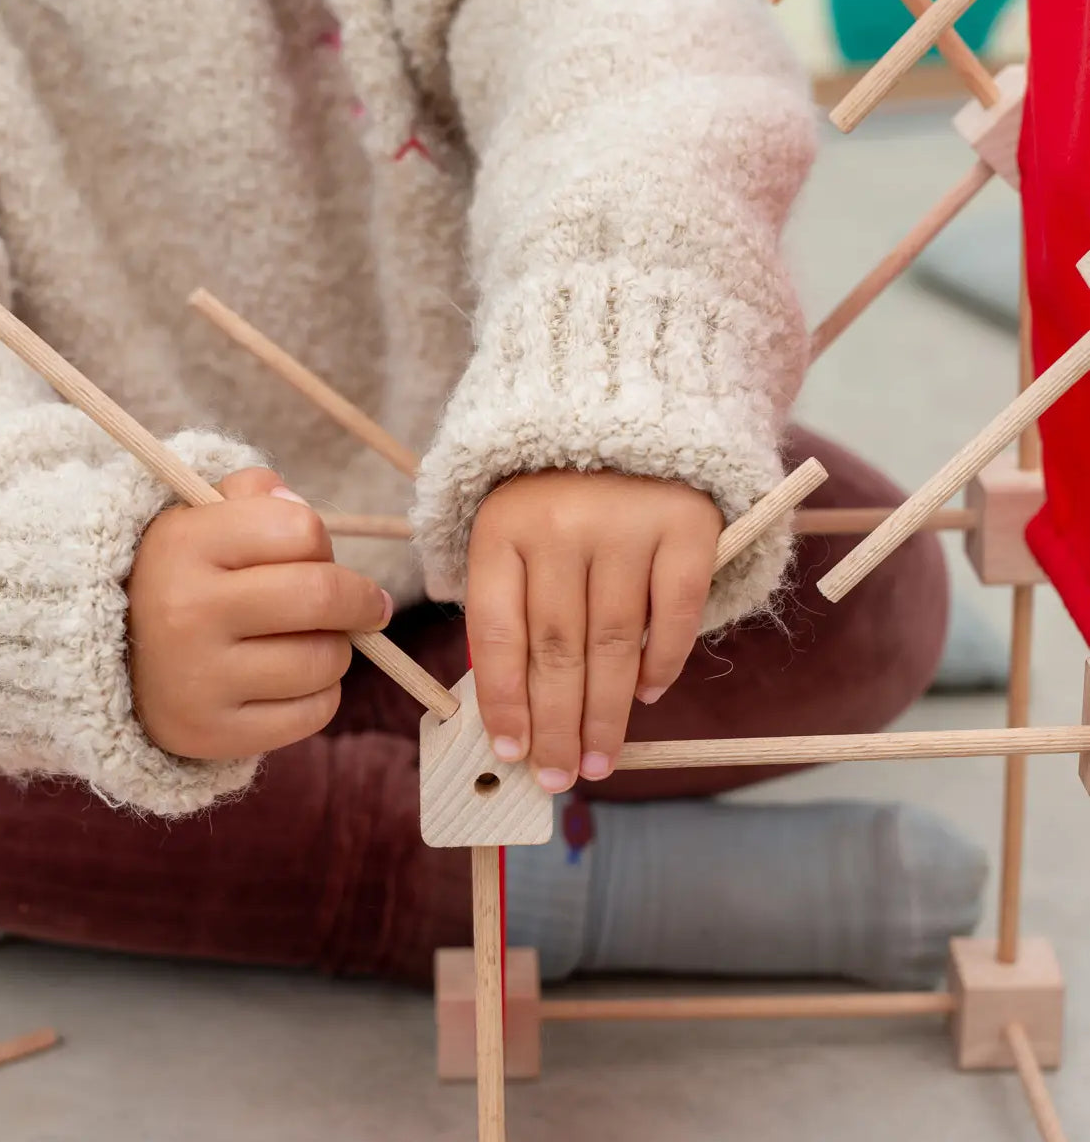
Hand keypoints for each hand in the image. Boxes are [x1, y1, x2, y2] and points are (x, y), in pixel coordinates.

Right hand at [127, 468, 390, 760]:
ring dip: (336, 649)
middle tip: (371, 605)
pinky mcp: (214, 734)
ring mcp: (197, 680)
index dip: (319, 540)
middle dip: (362, 600)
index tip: (320, 555)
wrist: (113, 665)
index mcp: (181, 545)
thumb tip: (299, 506)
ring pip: (326, 658)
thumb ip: (255, 495)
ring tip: (308, 642)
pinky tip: (293, 681)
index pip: (300, 528)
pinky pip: (316, 712)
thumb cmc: (186, 579)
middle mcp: (184, 612)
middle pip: (323, 596)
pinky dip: (321, 694)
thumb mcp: (202, 520)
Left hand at [466, 470, 720, 791]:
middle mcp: (560, 526)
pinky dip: (662, 662)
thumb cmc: (558, 490)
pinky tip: (646, 695)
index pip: (497, 634)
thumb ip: (508, 603)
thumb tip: (512, 709)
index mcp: (502, 529)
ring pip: (613, 643)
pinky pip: (673, 613)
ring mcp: (625, 523)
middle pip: (556, 651)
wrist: (626, 404)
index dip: (504, 702)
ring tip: (600, 760)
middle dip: (557, 727)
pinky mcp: (686, 523)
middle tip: (560, 777)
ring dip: (606, 713)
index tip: (510, 752)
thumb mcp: (512, 529)